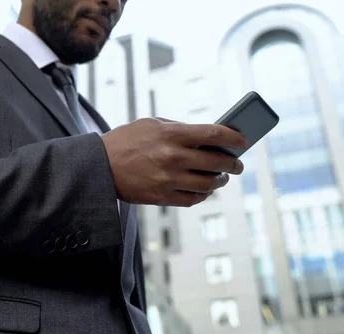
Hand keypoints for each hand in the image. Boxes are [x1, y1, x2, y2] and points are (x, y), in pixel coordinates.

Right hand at [102, 118, 247, 206]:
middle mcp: (174, 157)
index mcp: (172, 134)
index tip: (243, 141)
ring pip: (208, 184)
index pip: (214, 133)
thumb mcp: (151, 124)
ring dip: (219, 181)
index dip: (234, 137)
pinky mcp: (162, 197)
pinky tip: (204, 190)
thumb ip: (178, 128)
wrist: (99, 166)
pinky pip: (192, 200)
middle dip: (233, 164)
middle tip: (237, 165)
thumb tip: (206, 137)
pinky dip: (202, 195)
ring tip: (220, 178)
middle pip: (217, 161)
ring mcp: (168, 179)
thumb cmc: (125, 141)